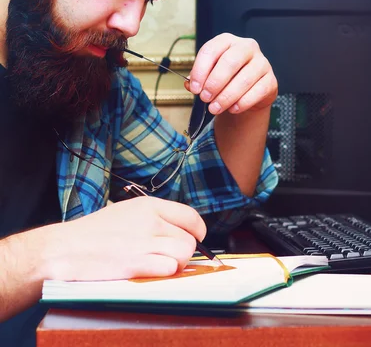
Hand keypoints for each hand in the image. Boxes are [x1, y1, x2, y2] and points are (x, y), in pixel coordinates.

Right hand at [35, 197, 205, 280]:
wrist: (63, 248)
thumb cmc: (94, 233)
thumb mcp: (127, 211)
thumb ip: (155, 218)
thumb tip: (181, 230)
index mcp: (149, 205)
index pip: (191, 216)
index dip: (197, 231)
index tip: (194, 239)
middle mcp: (150, 221)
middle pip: (190, 240)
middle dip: (184, 252)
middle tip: (168, 256)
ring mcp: (144, 242)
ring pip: (184, 255)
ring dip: (177, 264)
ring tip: (160, 264)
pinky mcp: (137, 263)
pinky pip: (170, 268)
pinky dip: (165, 273)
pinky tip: (151, 270)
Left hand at [186, 33, 277, 114]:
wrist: (249, 92)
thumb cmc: (227, 80)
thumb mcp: (210, 75)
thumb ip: (199, 78)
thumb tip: (190, 84)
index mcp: (227, 41)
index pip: (211, 50)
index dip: (200, 70)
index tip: (194, 88)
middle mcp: (247, 47)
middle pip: (229, 62)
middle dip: (214, 83)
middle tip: (205, 98)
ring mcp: (262, 63)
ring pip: (244, 79)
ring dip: (226, 96)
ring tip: (215, 108)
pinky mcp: (271, 80)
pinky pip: (257, 92)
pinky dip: (242, 103)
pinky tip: (233, 109)